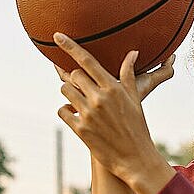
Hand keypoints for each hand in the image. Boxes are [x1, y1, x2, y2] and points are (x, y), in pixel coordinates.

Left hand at [52, 32, 175, 193]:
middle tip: (85, 88)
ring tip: (81, 101)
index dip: (70, 46)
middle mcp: (99, 98)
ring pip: (65, 91)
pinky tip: (76, 115)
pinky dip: (66, 111)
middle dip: (76, 79)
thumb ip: (128, 74)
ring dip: (70, 93)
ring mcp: (88, 114)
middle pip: (74, 75)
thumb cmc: (137, 126)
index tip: (57, 35)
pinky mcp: (80, 129)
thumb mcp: (134, 99)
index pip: (87, 60)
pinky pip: (62, 110)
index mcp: (113, 87)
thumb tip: (133, 52)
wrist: (134, 158)